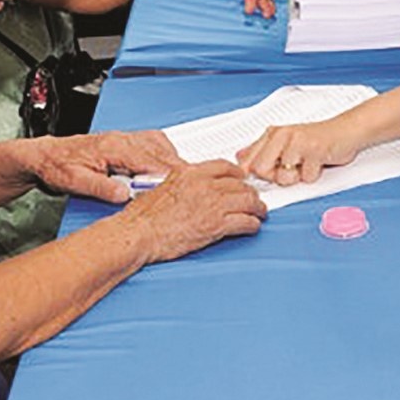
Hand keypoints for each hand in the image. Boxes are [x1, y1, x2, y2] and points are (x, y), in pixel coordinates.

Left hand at [32, 130, 182, 202]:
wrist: (45, 156)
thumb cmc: (57, 166)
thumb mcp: (75, 181)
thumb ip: (101, 188)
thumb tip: (124, 196)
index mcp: (113, 147)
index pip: (150, 161)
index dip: (169, 175)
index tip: (186, 184)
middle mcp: (122, 139)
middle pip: (161, 152)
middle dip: (178, 168)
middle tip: (194, 184)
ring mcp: (125, 138)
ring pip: (160, 146)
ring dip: (173, 162)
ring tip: (185, 179)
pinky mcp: (125, 141)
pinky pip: (154, 144)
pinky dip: (165, 155)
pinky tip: (167, 168)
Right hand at [118, 160, 266, 261]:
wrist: (139, 234)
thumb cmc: (143, 217)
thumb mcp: (163, 187)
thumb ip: (182, 183)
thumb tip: (192, 187)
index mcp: (190, 173)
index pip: (224, 166)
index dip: (237, 173)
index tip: (242, 178)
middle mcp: (204, 184)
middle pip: (239, 183)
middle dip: (250, 192)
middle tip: (254, 198)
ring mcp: (212, 204)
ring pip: (247, 201)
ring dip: (257, 208)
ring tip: (260, 212)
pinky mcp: (216, 225)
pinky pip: (245, 222)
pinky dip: (253, 224)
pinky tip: (253, 226)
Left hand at [237, 117, 357, 185]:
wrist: (347, 131)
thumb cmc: (317, 139)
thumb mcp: (285, 142)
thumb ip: (261, 150)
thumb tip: (239, 158)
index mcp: (273, 133)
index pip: (249, 161)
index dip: (257, 174)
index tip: (270, 173)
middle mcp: (282, 135)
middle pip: (261, 170)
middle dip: (276, 177)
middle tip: (292, 168)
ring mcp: (297, 142)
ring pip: (283, 177)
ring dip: (297, 177)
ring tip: (306, 164)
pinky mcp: (314, 151)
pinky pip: (306, 177)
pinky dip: (313, 175)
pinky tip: (319, 162)